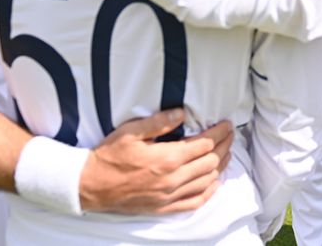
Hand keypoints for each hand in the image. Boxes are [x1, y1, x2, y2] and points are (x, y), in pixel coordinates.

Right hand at [80, 112, 233, 214]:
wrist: (91, 186)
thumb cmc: (109, 156)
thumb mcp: (131, 131)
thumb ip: (159, 122)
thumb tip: (182, 113)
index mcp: (167, 158)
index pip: (204, 145)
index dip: (219, 133)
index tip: (227, 125)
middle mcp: (172, 179)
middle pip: (210, 162)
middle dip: (224, 146)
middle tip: (230, 135)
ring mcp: (169, 196)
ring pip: (206, 181)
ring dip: (220, 166)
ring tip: (226, 153)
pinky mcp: (164, 207)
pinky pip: (194, 202)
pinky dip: (209, 191)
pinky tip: (214, 182)